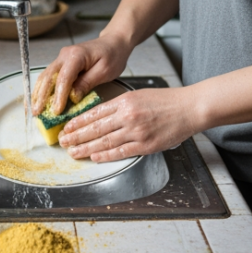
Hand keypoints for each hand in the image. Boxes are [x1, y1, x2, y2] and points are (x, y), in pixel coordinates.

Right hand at [32, 34, 131, 115]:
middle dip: (41, 96)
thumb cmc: (113, 55)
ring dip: (38, 93)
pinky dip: (43, 89)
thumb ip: (87, 83)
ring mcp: (61, 59)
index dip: (59, 96)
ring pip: (45, 76)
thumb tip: (72, 97)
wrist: (114, 43)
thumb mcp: (104, 71)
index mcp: (76, 55)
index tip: (56, 111)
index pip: (63, 78)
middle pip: (48, 77)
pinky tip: (39, 100)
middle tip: (36, 113)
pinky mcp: (62, 64)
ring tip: (34, 109)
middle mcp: (64, 55)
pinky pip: (50, 77)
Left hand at [58, 87, 202, 161]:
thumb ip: (120, 105)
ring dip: (86, 148)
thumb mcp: (139, 96)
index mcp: (125, 101)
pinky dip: (106, 155)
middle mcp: (128, 116)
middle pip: (95, 128)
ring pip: (105, 142)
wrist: (188, 108)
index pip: (95, 113)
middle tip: (63, 141)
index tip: (67, 127)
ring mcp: (136, 132)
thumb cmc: (166, 101)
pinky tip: (94, 157)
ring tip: (73, 152)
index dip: (78, 121)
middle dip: (77, 136)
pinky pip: (121, 152)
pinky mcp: (145, 145)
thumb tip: (101, 116)